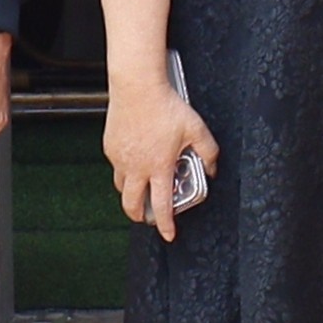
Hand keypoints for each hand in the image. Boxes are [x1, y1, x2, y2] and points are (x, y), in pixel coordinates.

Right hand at [104, 69, 219, 241]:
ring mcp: (120, 158)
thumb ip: (208, 151)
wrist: (137, 87)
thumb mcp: (196, 129)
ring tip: (140, 190)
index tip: (169, 234)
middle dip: (140, 216)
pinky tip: (134, 161)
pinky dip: (124, 170)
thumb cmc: (165, 106)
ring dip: (130, 193)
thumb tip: (212, 168)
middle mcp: (137, 167)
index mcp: (159, 167)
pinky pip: (116, 166)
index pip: (162, 205)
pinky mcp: (110, 147)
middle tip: (148, 217)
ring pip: (121, 187)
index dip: (166, 224)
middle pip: (132, 204)